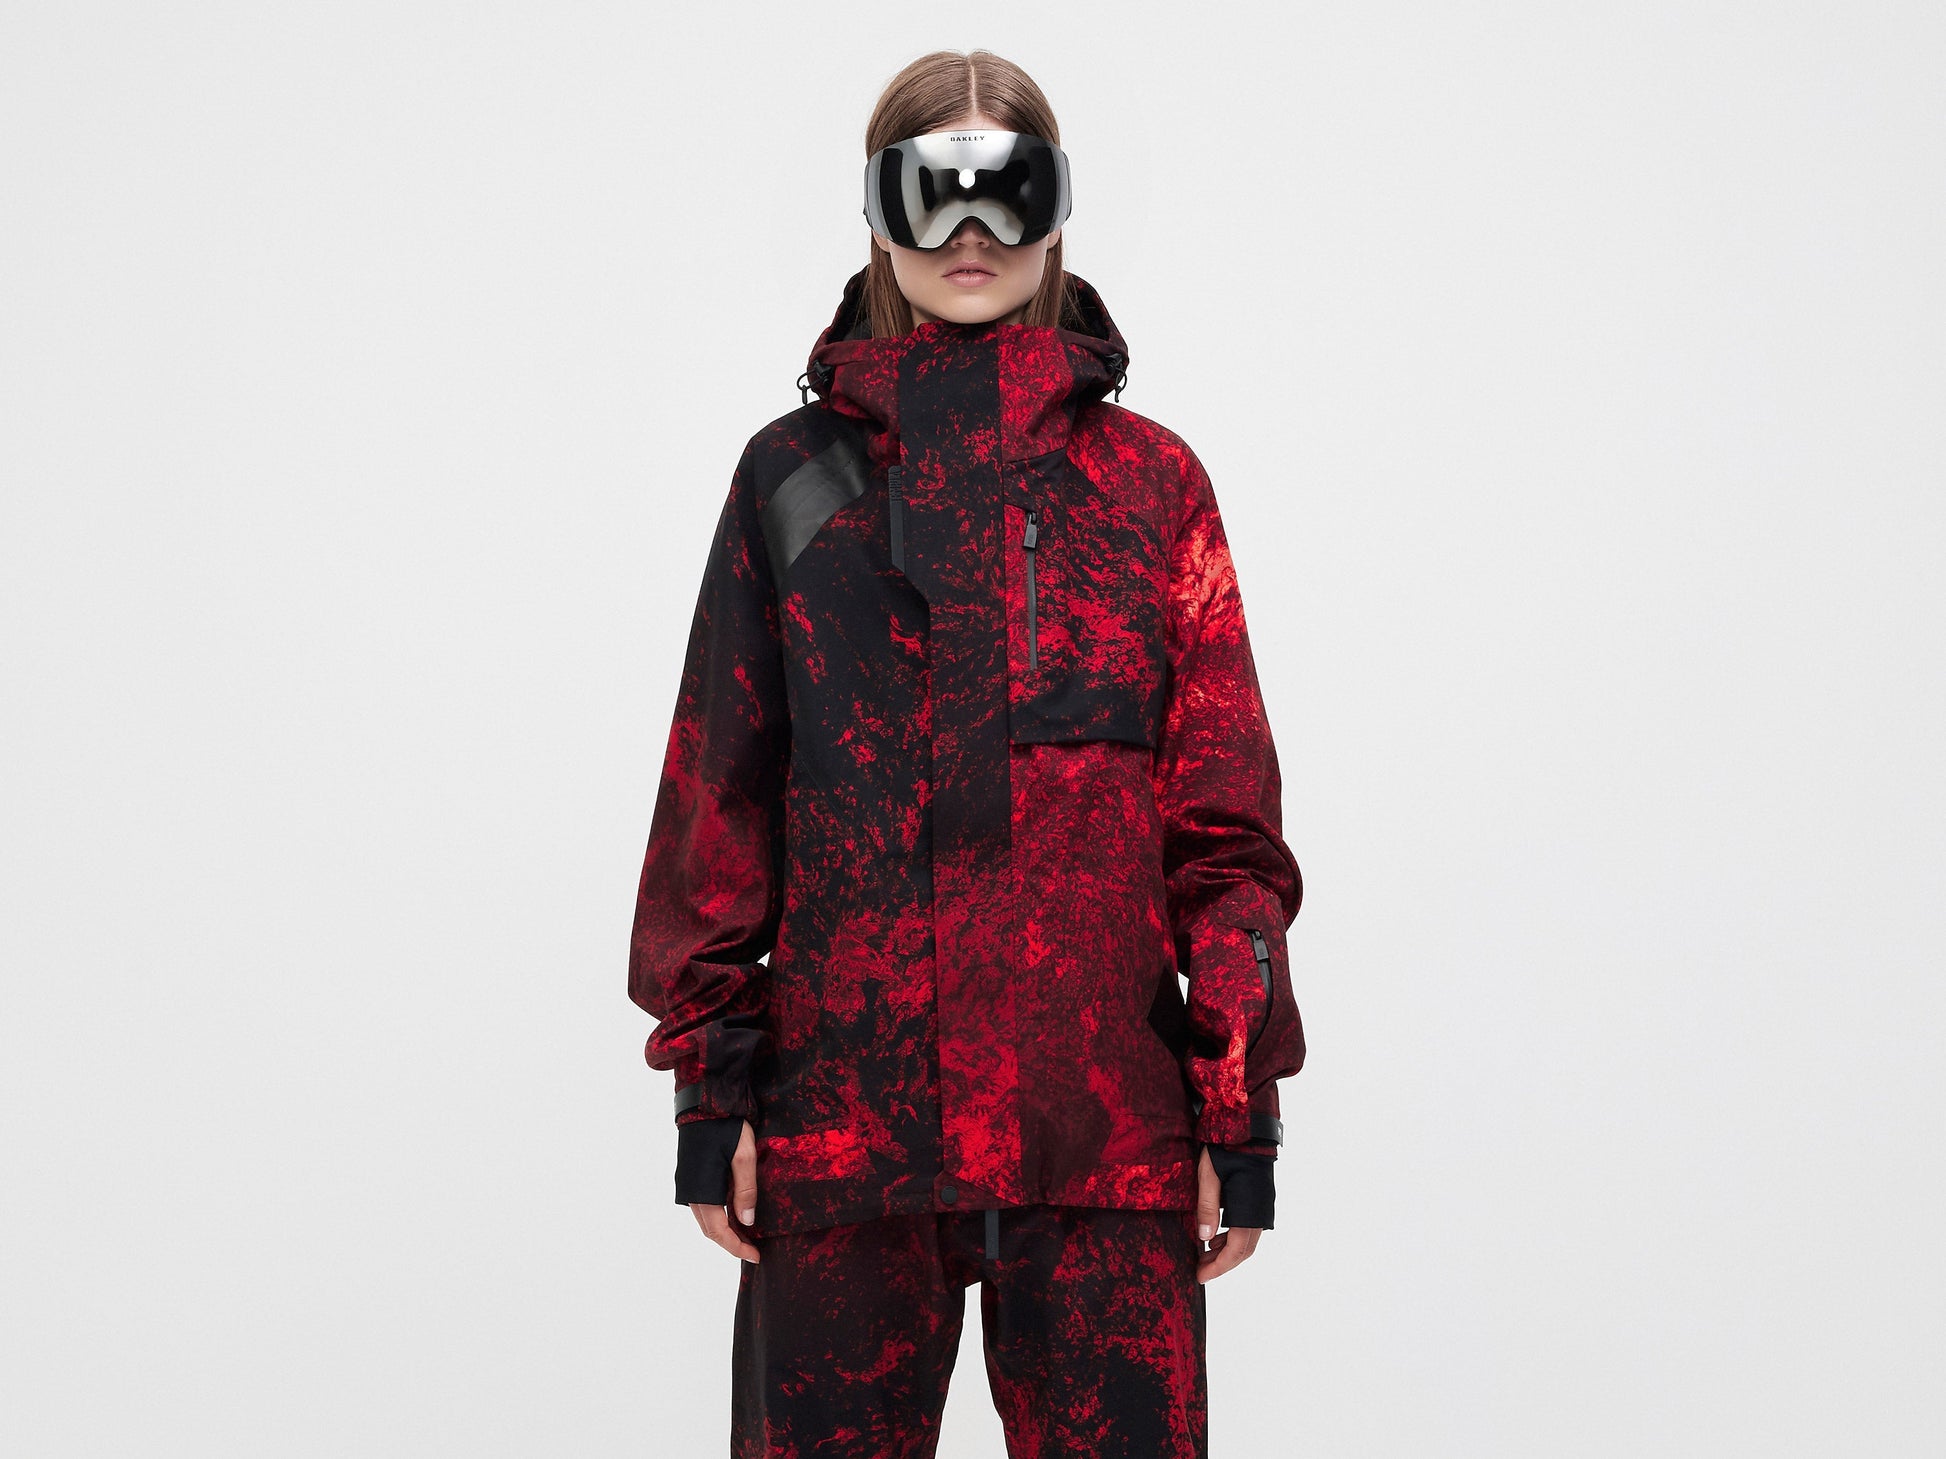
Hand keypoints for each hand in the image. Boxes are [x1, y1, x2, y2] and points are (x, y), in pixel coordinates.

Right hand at [688, 1119, 760, 1260]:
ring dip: (724, 1230)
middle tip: (753, 1250)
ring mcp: (688, 1184)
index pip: (719, 1231)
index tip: (755, 1256)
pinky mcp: (690, 1176)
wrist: (705, 1102)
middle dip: (731, 1242)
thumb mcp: (744, 1156)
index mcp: (702, 1190)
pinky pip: (704, 1206)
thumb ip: (746, 1190)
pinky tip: (734, 1212)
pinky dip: (718, 1215)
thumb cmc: (726, 1126)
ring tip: (747, 1235)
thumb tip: (747, 1222)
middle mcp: (690, 1192)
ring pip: (705, 1219)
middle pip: (709, 1229)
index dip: (737, 1247)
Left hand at [1193, 1143, 1261, 1281]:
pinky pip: (1248, 1227)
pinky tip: (1215, 1235)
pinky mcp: (1260, 1198)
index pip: (1237, 1250)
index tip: (1200, 1277)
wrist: (1246, 1125)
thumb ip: (1207, 1207)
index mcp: (1250, 1208)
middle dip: (1222, 1263)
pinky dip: (1232, 1237)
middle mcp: (1261, 1211)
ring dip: (1227, 1251)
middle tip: (1200, 1270)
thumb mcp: (1208, 1176)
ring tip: (1203, 1255)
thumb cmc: (1226, 1148)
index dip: (1218, 1267)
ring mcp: (1263, 1205)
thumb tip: (1205, 1239)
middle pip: (1244, 1250)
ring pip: (1247, 1240)